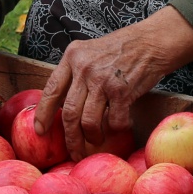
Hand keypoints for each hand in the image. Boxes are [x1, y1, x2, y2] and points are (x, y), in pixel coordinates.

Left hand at [32, 6, 192, 159]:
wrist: (152, 41)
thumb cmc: (122, 49)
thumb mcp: (90, 52)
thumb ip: (75, 73)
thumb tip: (61, 105)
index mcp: (72, 57)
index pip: (51, 90)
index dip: (43, 114)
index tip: (40, 131)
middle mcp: (84, 68)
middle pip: (69, 113)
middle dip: (71, 139)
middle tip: (74, 152)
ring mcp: (103, 80)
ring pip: (88, 122)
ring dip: (93, 137)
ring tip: (97, 139)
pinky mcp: (122, 91)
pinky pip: (114, 121)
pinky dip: (116, 129)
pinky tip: (120, 125)